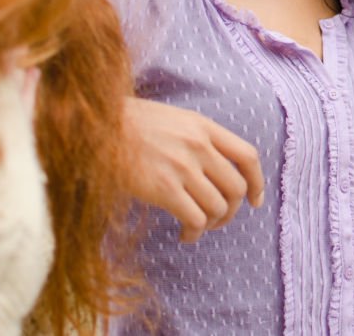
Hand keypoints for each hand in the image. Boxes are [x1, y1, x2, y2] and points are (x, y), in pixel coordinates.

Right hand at [122, 97, 264, 241]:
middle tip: (217, 219)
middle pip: (236, 188)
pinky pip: (196, 219)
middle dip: (232, 210)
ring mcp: (182, 167)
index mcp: (203, 127)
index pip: (247, 156)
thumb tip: (217, 169)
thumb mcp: (174, 119)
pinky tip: (184, 234)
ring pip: (218, 207)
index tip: (255, 200)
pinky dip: (194, 232)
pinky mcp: (164, 189)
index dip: (257, 182)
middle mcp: (199, 146)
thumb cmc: (130, 124)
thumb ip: (198, 138)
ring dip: (212, 224)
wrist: (95, 125)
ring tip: (196, 227)